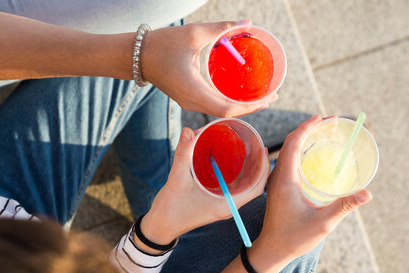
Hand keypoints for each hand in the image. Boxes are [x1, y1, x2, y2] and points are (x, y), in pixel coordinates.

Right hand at [141, 20, 278, 117]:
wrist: (136, 56)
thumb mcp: (194, 34)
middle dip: (251, 107)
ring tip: (261, 97)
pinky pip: (213, 106)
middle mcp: (192, 101)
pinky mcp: (188, 99)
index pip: (227, 108)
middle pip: (227, 113)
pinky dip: (230, 103)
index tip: (268, 98)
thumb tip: (246, 22)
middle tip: (272, 96)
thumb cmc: (162, 44)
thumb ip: (222, 28)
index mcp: (193, 90)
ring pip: (220, 112)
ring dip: (241, 106)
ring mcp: (189, 102)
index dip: (250, 106)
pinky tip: (240, 95)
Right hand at [141, 127, 268, 243]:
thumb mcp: (176, 179)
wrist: (160, 227)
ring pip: (245, 187)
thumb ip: (183, 154)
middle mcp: (228, 206)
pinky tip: (234, 162)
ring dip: (251, 170)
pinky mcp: (216, 203)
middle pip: (254, 186)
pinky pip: (235, 188)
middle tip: (258, 145)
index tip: (263, 149)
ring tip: (251, 150)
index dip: (263, 168)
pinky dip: (239, 175)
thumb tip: (188, 130)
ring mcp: (223, 205)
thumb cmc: (170, 208)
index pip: (256, 188)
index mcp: (226, 205)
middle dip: (259, 166)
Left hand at [248, 114, 372, 272]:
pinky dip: (299, 149)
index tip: (323, 117)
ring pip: (287, 151)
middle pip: (290, 143)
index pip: (293, 143)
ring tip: (322, 131)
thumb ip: (344, 206)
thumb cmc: (294, 238)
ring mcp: (275, 181)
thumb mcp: (323, 223)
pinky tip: (311, 153)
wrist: (272, 250)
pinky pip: (286, 160)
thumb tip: (367, 194)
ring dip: (302, 138)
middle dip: (308, 128)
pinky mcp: (277, 187)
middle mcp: (277, 176)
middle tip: (329, 121)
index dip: (307, 127)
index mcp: (285, 179)